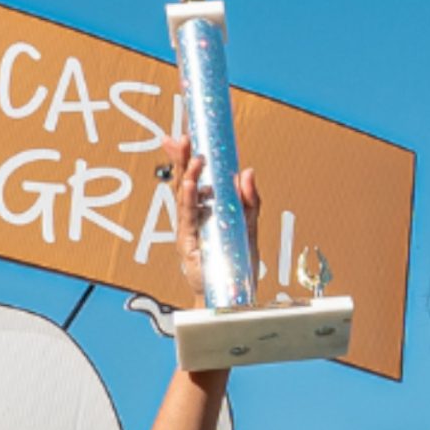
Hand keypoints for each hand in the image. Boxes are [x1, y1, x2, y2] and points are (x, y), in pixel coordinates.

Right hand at [165, 135, 259, 302]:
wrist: (235, 296)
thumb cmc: (239, 263)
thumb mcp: (250, 226)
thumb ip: (250, 201)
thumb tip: (247, 171)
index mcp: (208, 209)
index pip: (196, 178)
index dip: (188, 156)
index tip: (184, 134)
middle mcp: (195, 217)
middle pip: (185, 182)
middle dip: (180, 159)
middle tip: (179, 138)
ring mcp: (190, 230)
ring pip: (184, 197)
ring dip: (187, 175)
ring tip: (192, 157)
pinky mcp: (189, 244)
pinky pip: (188, 218)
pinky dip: (189, 200)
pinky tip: (190, 185)